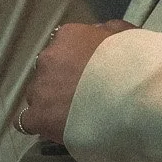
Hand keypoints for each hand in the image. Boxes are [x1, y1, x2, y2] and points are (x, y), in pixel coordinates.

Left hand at [16, 20, 132, 145]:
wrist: (132, 95)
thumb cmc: (134, 63)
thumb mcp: (126, 35)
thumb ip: (109, 32)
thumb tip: (100, 31)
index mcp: (68, 36)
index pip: (62, 47)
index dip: (74, 64)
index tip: (88, 76)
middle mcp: (48, 58)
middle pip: (48, 71)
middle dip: (60, 83)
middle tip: (82, 97)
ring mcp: (40, 88)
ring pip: (38, 95)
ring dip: (50, 103)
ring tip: (72, 116)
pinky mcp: (39, 116)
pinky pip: (28, 121)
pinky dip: (40, 125)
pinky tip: (54, 130)